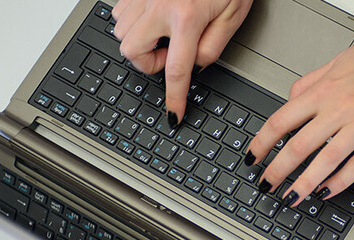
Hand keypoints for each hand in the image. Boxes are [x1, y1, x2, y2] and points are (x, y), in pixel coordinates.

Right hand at [112, 0, 252, 124]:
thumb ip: (212, 48)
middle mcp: (159, 3)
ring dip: (139, 41)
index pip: (175, 70)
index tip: (173, 114)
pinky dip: (133, 21)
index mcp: (187, 16)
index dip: (175, 97)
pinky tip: (154, 18)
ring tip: (163, 33)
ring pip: (121, 31)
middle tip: (169, 55)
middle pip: (132, 50)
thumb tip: (194, 69)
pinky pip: (120, 11)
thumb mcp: (233, 16)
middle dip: (148, 61)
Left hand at [245, 8, 353, 206]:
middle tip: (267, 185)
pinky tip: (328, 190)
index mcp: (325, 89)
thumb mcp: (339, 60)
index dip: (262, 143)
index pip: (281, 120)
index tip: (253, 158)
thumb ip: (312, 82)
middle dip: (278, 171)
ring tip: (292, 196)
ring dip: (305, 184)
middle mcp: (341, 107)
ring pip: (326, 162)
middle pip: (299, 147)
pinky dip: (340, 182)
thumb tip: (291, 100)